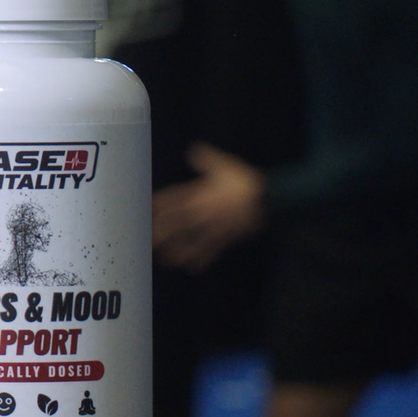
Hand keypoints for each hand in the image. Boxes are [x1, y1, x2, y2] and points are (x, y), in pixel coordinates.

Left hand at [150, 142, 264, 272]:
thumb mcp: (224, 165)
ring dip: (178, 251)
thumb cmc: (245, 181)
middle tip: (150, 239)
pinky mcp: (227, 238)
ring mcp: (214, 228)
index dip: (160, 206)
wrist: (268, 199)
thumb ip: (206, 158)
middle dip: (163, 232)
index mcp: (200, 195)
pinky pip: (211, 252)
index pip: (173, 200)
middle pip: (177, 225)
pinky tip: (192, 268)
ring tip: (166, 259)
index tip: (149, 211)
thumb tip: (192, 148)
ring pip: (191, 242)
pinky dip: (201, 260)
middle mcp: (203, 213)